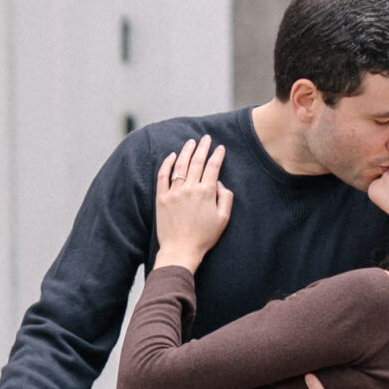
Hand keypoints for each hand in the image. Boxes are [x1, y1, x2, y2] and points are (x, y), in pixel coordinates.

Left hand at [154, 135, 233, 272]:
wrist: (180, 250)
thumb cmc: (204, 237)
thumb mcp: (223, 219)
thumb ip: (226, 198)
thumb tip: (219, 183)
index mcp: (207, 192)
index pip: (213, 167)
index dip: (217, 155)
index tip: (220, 148)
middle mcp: (190, 188)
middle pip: (197, 161)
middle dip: (203, 147)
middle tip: (206, 138)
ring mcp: (174, 192)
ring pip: (181, 165)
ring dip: (186, 151)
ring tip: (191, 142)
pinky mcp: (162, 198)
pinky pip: (163, 176)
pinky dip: (167, 164)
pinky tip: (172, 156)